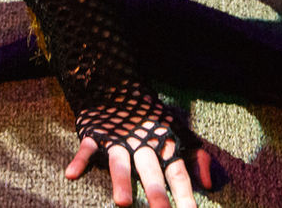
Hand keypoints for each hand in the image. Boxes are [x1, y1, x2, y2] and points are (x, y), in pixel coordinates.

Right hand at [64, 133, 216, 207]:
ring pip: (120, 162)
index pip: (177, 173)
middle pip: (150, 171)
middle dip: (156, 193)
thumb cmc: (152, 118)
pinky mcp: (95, 133)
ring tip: (122, 203)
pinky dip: (79, 160)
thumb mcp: (178, 133)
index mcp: (163, 145)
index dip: (185, 194)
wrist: (118, 85)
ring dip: (121, 181)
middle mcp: (142, 144)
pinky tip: (71, 175)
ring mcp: (117, 139)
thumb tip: (210, 184)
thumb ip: (196, 158)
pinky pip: (87, 148)